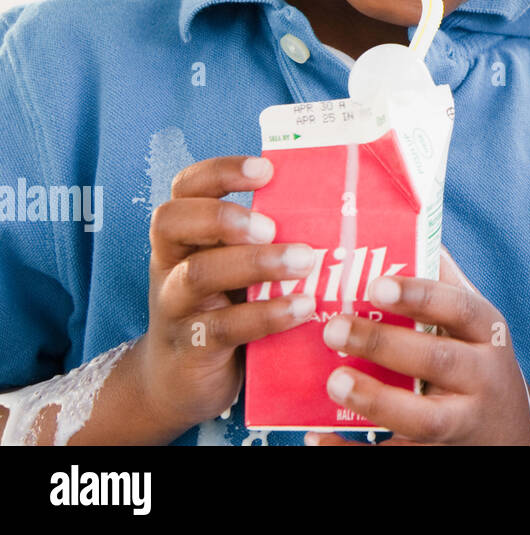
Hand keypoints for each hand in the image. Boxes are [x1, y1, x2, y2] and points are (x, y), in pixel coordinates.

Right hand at [139, 156, 317, 433]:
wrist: (183, 382)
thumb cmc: (226, 308)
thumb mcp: (238, 267)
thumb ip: (268, 238)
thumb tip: (337, 203)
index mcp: (186, 234)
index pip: (186, 187)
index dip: (220, 171)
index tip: (266, 169)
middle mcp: (171, 263)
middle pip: (172, 222)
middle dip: (224, 216)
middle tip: (272, 226)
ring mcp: (174, 306)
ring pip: (198, 274)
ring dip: (256, 263)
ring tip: (305, 261)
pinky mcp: (190, 348)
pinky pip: (221, 328)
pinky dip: (265, 314)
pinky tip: (303, 307)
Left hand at [306, 248, 529, 444]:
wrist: (512, 434)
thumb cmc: (478, 359)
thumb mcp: (474, 319)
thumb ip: (443, 278)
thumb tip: (409, 217)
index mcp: (486, 332)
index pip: (458, 308)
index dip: (419, 295)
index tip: (375, 284)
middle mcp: (481, 377)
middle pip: (438, 362)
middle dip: (385, 346)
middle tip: (333, 327)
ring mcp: (461, 422)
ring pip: (424, 419)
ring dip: (376, 401)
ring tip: (333, 381)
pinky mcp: (436, 455)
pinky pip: (394, 458)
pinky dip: (351, 453)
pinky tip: (315, 437)